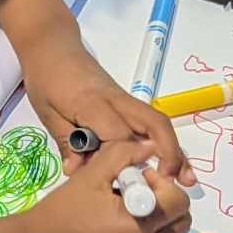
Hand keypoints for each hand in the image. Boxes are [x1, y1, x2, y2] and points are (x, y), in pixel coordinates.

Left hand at [20, 39, 194, 185]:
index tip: (124, 184)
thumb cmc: (47, 78)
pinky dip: (165, 143)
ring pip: (158, 124)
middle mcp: (118, 101)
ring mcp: (126, 101)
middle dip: (168, 154)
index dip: (124, 161)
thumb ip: (66, 143)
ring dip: (174, 150)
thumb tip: (77, 173)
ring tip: (185, 178)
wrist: (54, 47)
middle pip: (153, 126)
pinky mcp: (127, 104)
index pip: (118, 136)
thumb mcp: (47, 114)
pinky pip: (151, 124)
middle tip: (173, 184)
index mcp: (94, 104)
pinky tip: (170, 163)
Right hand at [21, 138, 190, 232]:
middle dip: (165, 202)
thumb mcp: (92, 174)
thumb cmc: (61, 211)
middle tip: (136, 191)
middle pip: (179, 222)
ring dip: (153, 218)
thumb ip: (125, 154)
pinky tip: (108, 225)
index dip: (163, 184)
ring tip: (119, 208)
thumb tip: (150, 147)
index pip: (178, 202)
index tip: (138, 176)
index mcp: (139, 226)